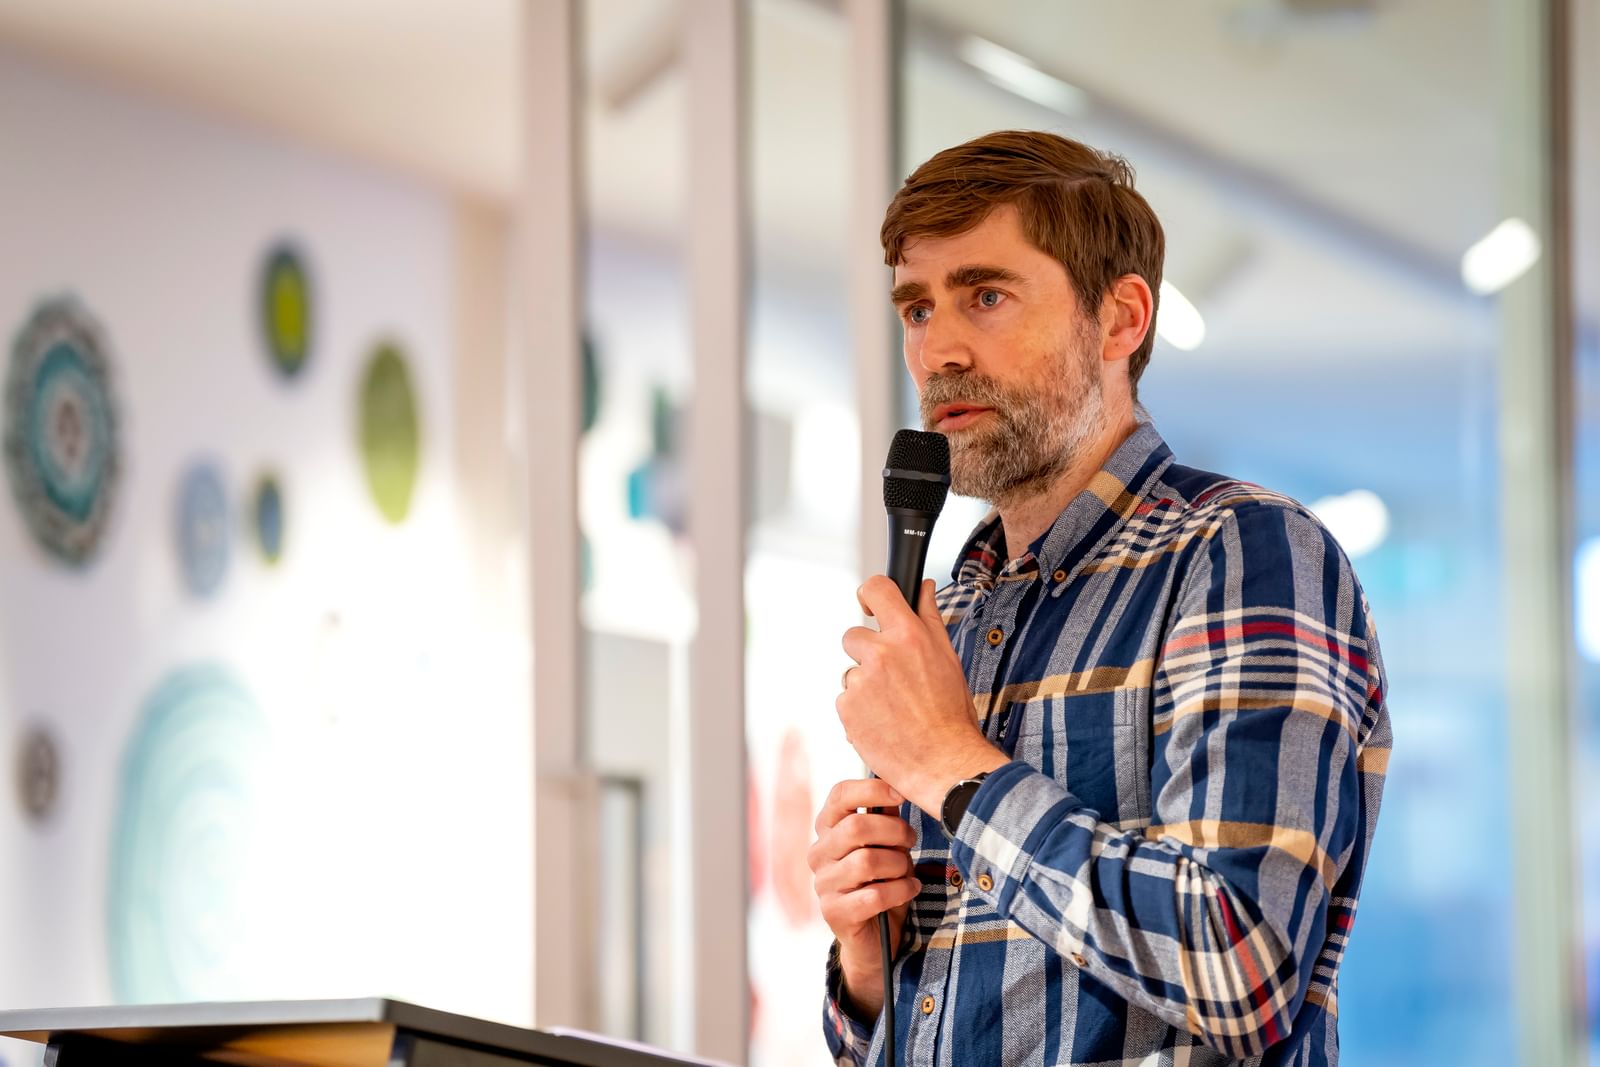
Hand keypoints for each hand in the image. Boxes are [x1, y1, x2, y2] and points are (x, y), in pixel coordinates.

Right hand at [808, 777, 918, 1018]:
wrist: (875, 941)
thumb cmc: (882, 883)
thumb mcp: (888, 847)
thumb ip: (887, 819)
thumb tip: (897, 789)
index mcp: (828, 829)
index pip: (839, 796)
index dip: (871, 789)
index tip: (900, 795)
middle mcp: (819, 854)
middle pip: (856, 827)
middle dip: (894, 831)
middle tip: (910, 841)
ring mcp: (823, 885)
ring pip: (867, 861)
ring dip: (899, 866)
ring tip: (907, 872)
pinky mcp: (834, 913)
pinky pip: (874, 895)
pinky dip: (900, 890)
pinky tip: (910, 890)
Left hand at [838, 576, 1006, 812]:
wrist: (943, 762)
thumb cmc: (951, 715)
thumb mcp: (948, 658)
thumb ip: (930, 617)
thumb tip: (923, 589)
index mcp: (908, 636)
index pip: (877, 589)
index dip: (870, 594)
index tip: (869, 604)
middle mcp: (881, 654)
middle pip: (854, 635)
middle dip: (868, 652)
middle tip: (893, 678)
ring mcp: (860, 682)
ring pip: (851, 673)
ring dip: (865, 686)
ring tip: (894, 707)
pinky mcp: (847, 709)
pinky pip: (846, 700)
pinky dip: (860, 711)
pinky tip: (884, 722)